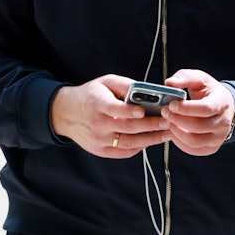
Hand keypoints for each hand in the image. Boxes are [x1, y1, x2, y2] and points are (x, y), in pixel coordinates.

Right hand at [50, 74, 169, 157]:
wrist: (66, 114)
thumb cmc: (91, 95)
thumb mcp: (105, 82)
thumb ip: (125, 85)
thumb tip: (147, 91)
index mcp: (96, 104)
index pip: (113, 109)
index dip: (129, 111)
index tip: (144, 110)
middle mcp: (96, 124)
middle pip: (126, 128)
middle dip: (150, 125)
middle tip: (168, 121)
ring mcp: (98, 141)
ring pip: (128, 143)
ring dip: (150, 139)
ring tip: (167, 133)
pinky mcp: (101, 151)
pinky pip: (124, 152)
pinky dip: (139, 147)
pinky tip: (152, 140)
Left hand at [162, 69, 234, 155]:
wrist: (223, 106)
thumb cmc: (209, 92)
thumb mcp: (200, 78)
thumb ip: (184, 77)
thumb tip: (169, 83)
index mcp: (222, 102)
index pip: (205, 109)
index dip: (186, 108)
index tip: (171, 104)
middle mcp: (223, 122)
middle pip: (199, 126)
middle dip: (177, 120)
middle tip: (164, 112)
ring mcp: (218, 137)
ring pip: (195, 141)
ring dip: (177, 133)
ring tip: (167, 122)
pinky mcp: (211, 147)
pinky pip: (194, 150)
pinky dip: (180, 143)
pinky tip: (173, 131)